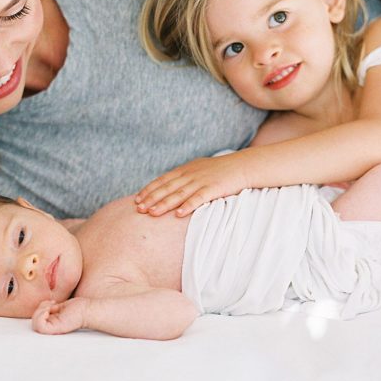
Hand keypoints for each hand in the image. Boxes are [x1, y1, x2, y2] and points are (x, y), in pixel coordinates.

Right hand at [31, 298, 87, 334]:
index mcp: (52, 324)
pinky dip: (40, 315)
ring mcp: (52, 330)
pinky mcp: (55, 329)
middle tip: (49, 304)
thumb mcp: (59, 307)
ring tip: (49, 307)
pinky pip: (39, 325)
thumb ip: (51, 309)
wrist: (87, 310)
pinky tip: (49, 310)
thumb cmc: (77, 308)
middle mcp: (51, 329)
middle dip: (38, 310)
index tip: (49, 303)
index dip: (38, 311)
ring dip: (39, 311)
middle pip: (33, 323)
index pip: (36, 322)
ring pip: (34, 325)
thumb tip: (43, 306)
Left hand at [134, 153, 251, 216]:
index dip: (149, 190)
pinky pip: (198, 198)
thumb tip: (170, 188)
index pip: (163, 180)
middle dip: (151, 198)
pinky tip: (178, 214)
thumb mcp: (199, 169)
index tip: (137, 199)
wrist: (243, 166)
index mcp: (186, 170)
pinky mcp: (214, 188)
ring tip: (152, 213)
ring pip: (179, 194)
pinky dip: (188, 206)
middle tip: (139, 209)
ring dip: (164, 204)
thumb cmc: (221, 171)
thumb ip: (185, 177)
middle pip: (167, 188)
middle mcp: (191, 174)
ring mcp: (202, 181)